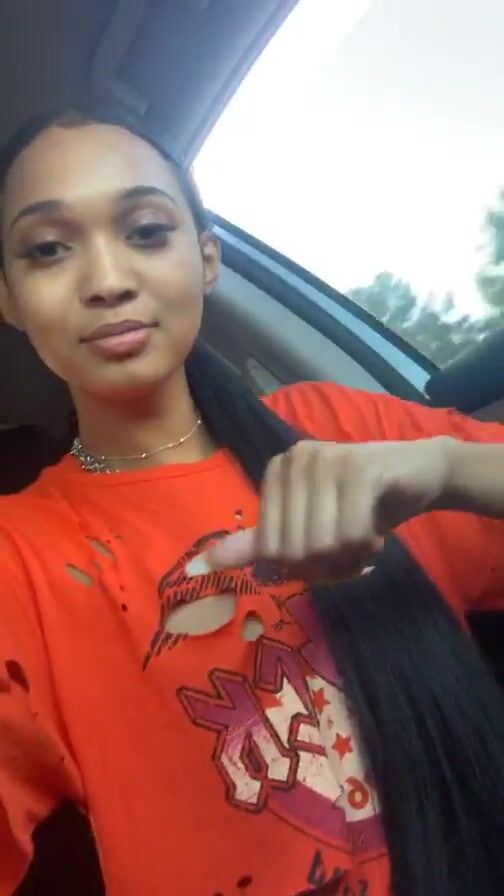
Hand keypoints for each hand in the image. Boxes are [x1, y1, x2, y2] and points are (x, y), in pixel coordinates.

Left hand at [187, 436, 454, 582]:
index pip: (270, 550)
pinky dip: (368, 550)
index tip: (326, 557)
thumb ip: (258, 544)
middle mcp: (293, 459)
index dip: (302, 568)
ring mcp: (325, 460)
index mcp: (275, 473)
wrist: (419, 475)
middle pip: (294, 551)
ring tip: (365, 544)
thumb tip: (197, 566)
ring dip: (349, 561)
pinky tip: (378, 536)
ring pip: (322, 546)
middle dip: (327, 569)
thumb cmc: (362, 504)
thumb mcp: (305, 526)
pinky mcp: (359, 469)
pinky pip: (352, 536)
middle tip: (351, 555)